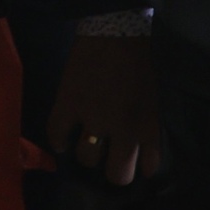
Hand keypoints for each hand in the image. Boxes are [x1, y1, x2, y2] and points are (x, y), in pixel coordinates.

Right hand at [49, 33, 161, 185]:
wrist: (115, 35)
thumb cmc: (139, 67)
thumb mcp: (152, 104)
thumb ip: (146, 131)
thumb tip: (140, 159)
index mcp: (148, 129)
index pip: (147, 169)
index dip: (136, 169)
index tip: (129, 164)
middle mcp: (123, 131)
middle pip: (116, 174)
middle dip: (112, 172)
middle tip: (106, 160)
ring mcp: (94, 119)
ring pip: (87, 158)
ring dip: (86, 155)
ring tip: (84, 144)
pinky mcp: (68, 104)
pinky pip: (57, 134)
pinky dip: (58, 141)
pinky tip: (61, 140)